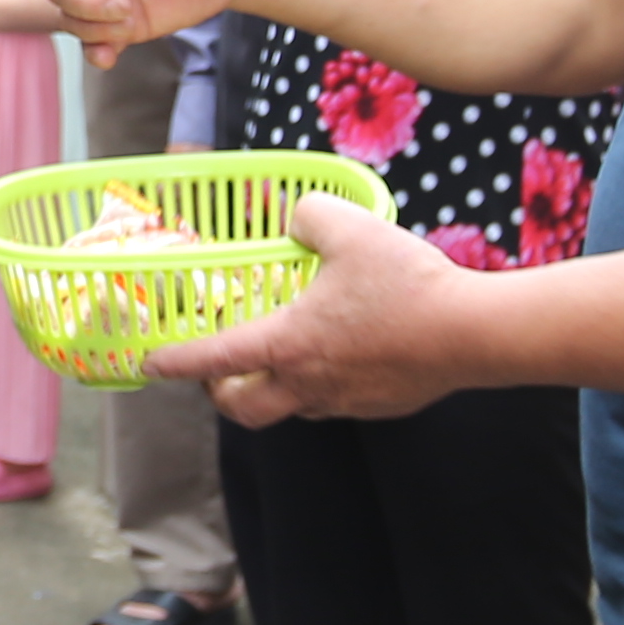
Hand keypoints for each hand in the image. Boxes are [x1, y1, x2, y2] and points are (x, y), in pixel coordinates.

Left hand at [153, 196, 483, 422]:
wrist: (473, 333)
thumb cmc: (407, 283)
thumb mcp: (350, 228)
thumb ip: (308, 215)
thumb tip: (295, 217)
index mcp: (289, 343)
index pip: (214, 360)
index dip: (175, 361)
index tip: (150, 362)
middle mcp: (308, 383)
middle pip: (244, 409)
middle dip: (220, 395)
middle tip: (216, 371)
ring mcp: (344, 401)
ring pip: (291, 408)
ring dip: (273, 389)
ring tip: (280, 357)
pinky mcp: (378, 407)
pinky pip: (334, 404)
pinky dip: (319, 387)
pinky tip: (338, 356)